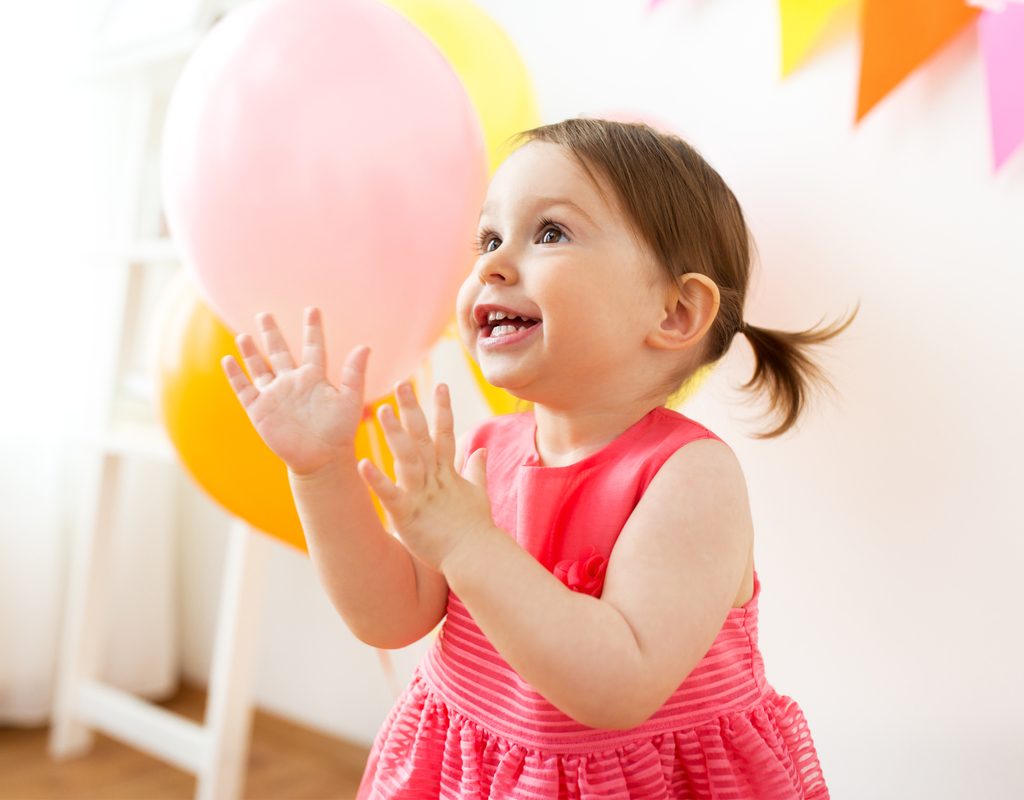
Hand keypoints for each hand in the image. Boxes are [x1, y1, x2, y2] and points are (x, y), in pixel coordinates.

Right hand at [221, 307, 368, 476]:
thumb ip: (354, 373)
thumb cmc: (340, 432)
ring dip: (251, 351)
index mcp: (314, 378)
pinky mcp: (259, 410)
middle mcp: (293, 383)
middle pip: (279, 352)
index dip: (312, 329)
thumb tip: (366, 346)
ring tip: (244, 334)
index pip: (312, 347)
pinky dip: (235, 375)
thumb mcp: (350, 399)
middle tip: (265, 314)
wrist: (321, 459)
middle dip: (272, 333)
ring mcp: (275, 395)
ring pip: (259, 368)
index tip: (312, 309)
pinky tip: (228, 360)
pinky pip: (244, 389)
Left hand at [357, 380, 495, 572]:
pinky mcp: (408, 514)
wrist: (477, 558)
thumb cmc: (476, 531)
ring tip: (381, 410)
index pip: (446, 434)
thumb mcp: (478, 495)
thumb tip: (481, 450)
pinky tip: (363, 463)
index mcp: (449, 474)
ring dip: (395, 434)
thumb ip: (477, 471)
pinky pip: (390, 494)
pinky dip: (377, 480)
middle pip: (423, 438)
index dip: (442, 410)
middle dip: (413, 410)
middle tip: (402, 384)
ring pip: (408, 458)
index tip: (440, 385)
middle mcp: (435, 479)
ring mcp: (422, 495)